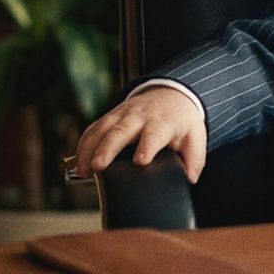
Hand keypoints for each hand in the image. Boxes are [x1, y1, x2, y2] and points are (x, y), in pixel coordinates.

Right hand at [72, 87, 206, 182]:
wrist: (171, 94)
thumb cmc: (182, 121)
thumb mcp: (195, 137)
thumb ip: (194, 159)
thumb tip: (190, 179)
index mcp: (163, 123)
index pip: (154, 134)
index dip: (147, 146)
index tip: (140, 161)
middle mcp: (140, 117)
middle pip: (121, 130)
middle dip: (107, 148)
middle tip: (97, 167)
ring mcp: (122, 115)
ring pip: (102, 129)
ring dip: (89, 149)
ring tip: (82, 171)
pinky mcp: (110, 117)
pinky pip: (93, 129)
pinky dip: (84, 144)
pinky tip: (78, 162)